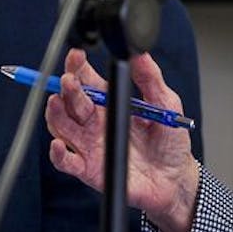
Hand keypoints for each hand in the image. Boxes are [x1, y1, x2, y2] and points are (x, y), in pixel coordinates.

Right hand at [45, 48, 201, 231]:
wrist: (175, 178)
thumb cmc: (170, 141)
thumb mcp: (165, 103)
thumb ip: (150, 78)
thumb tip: (139, 53)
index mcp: (111, 102)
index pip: (87, 80)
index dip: (78, 67)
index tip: (76, 55)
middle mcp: (95, 122)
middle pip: (71, 101)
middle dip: (68, 88)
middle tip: (70, 81)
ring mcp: (89, 144)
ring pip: (61, 126)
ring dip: (56, 114)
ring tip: (57, 102)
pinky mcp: (88, 169)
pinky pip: (66, 162)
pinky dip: (57, 154)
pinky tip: (58, 143)